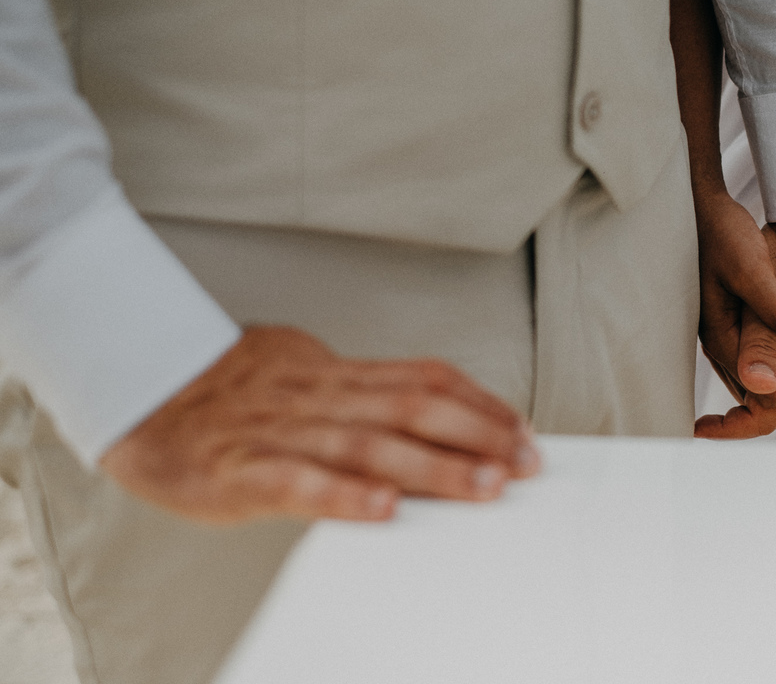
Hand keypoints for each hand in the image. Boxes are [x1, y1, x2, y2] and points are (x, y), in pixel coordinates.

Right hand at [100, 326, 539, 523]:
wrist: (139, 389)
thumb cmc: (229, 389)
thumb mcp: (304, 375)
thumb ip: (362, 394)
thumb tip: (427, 409)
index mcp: (336, 375)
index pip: (424, 379)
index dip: (480, 402)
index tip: (523, 430)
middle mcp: (320, 397)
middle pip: (412, 408)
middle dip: (478, 434)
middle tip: (526, 461)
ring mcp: (281, 431)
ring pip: (369, 444)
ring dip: (434, 467)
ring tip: (484, 486)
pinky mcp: (240, 470)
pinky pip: (297, 481)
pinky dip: (344, 495)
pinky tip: (383, 509)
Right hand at [695, 208, 775, 438]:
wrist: (702, 208)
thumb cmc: (722, 232)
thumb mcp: (751, 268)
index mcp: (724, 340)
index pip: (763, 395)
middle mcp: (723, 346)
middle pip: (760, 400)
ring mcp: (727, 337)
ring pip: (763, 383)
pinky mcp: (735, 324)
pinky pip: (762, 361)